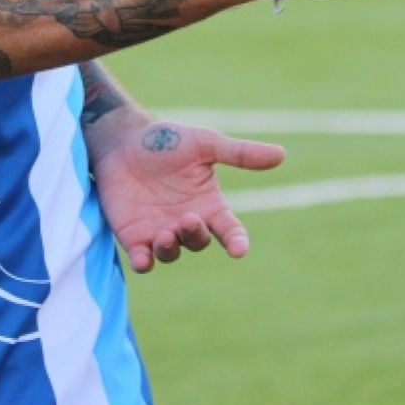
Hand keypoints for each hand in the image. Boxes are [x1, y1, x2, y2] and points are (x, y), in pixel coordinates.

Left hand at [90, 119, 285, 273]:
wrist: (122, 141)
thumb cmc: (167, 142)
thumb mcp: (205, 144)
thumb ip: (240, 153)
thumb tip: (281, 154)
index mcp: (209, 205)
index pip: (230, 230)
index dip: (237, 241)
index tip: (239, 250)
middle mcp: (187, 222)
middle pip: (199, 241)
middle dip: (196, 235)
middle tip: (188, 218)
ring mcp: (161, 232)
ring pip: (172, 254)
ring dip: (171, 249)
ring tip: (166, 233)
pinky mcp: (135, 237)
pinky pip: (143, 260)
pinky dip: (145, 263)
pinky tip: (144, 258)